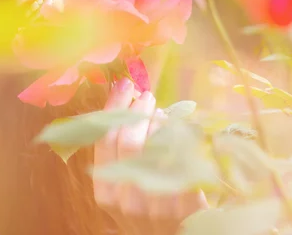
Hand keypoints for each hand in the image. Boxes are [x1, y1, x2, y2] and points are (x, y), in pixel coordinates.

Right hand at [94, 78, 207, 234]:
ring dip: (161, 123)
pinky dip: (184, 138)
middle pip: (130, 142)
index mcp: (106, 193)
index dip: (114, 108)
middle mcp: (128, 200)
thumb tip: (128, 102)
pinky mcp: (187, 204)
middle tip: (147, 96)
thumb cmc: (144, 207)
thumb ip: (119, 153)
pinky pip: (185, 160)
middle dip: (139, 111)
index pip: (104, 141)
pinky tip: (181, 130)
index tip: (124, 85)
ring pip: (158, 148)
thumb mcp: (122, 186)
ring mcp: (158, 204)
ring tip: (161, 114)